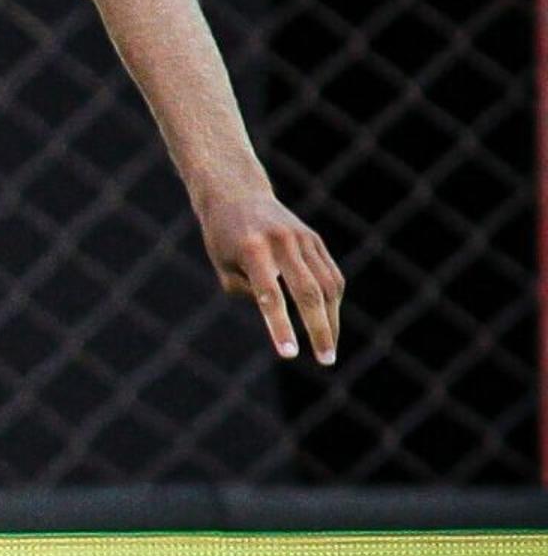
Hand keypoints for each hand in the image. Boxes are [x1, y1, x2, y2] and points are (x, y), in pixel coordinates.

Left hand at [198, 190, 341, 364]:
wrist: (238, 194)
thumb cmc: (223, 238)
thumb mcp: (224, 266)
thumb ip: (246, 292)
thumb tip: (281, 316)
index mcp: (253, 249)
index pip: (270, 296)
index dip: (280, 327)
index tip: (289, 355)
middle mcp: (283, 242)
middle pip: (309, 292)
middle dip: (320, 330)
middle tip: (326, 361)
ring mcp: (303, 239)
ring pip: (327, 285)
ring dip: (331, 319)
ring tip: (328, 349)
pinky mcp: (315, 240)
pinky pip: (330, 274)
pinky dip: (332, 301)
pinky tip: (329, 321)